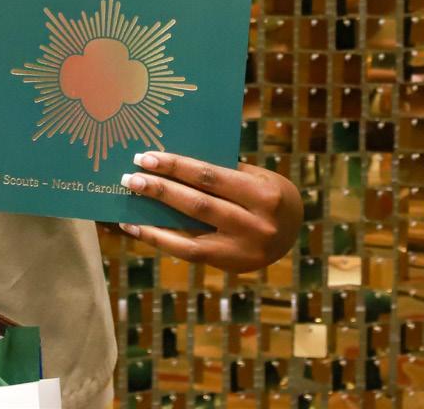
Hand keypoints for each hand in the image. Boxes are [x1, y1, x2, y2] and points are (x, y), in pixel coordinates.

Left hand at [118, 151, 301, 272]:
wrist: (296, 227)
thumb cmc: (265, 189)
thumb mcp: (253, 174)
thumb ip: (219, 171)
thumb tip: (166, 163)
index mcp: (264, 194)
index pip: (209, 177)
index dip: (175, 166)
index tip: (145, 157)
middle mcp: (257, 226)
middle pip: (198, 205)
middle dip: (160, 190)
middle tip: (130, 178)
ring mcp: (245, 251)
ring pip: (190, 235)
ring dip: (153, 219)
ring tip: (128, 203)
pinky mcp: (233, 266)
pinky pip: (191, 254)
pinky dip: (161, 240)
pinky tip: (137, 228)